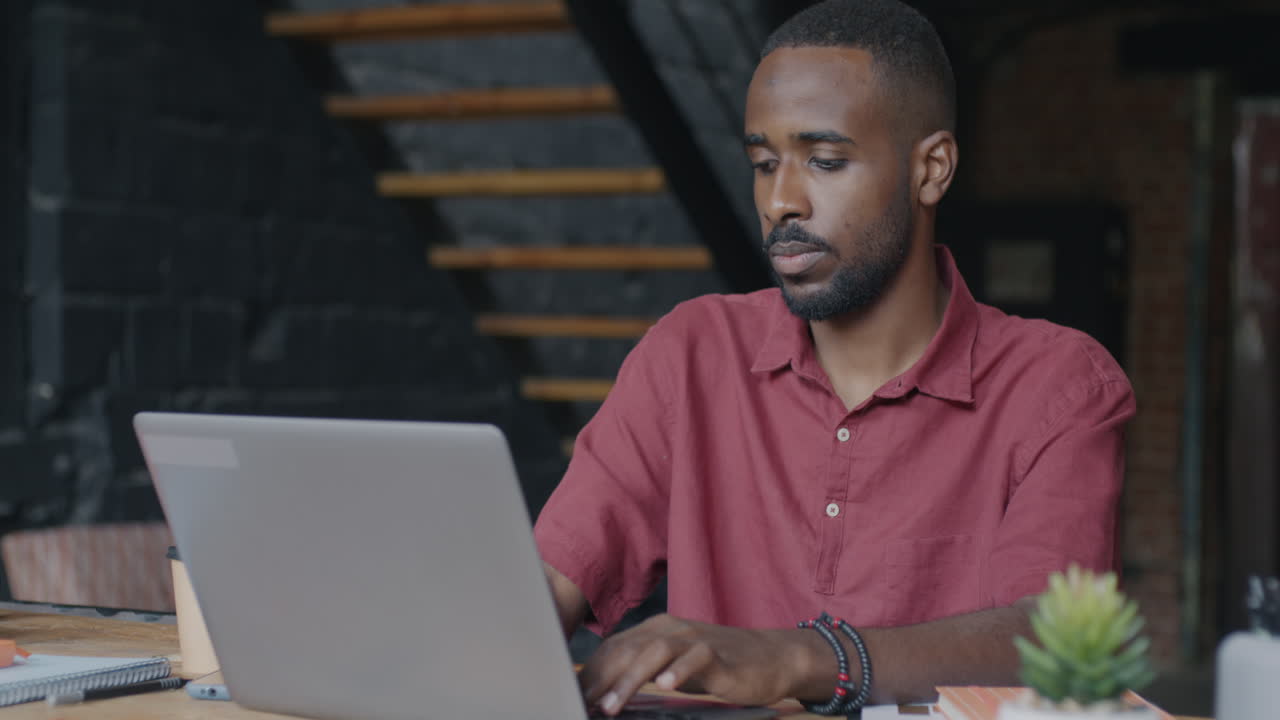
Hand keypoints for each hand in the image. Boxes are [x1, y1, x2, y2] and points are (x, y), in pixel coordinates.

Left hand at [578, 614, 803, 715]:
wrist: (771, 657)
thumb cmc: (718, 666)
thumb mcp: (674, 668)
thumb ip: (644, 673)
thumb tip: (606, 694)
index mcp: (655, 631)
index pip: (614, 648)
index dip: (591, 672)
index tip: (574, 696)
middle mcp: (671, 629)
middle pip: (628, 648)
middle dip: (601, 678)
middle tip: (584, 704)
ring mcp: (695, 639)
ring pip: (655, 651)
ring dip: (630, 678)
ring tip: (612, 704)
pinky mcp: (718, 653)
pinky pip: (696, 657)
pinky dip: (678, 671)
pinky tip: (665, 686)